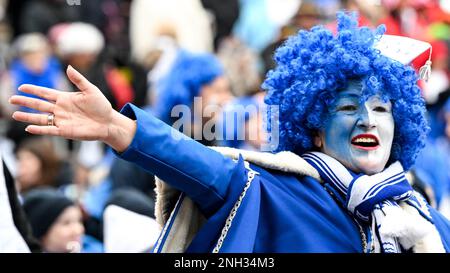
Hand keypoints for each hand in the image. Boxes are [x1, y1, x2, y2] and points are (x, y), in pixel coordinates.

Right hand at [9, 66, 135, 151]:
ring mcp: (62, 120)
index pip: (45, 93)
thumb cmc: (101, 106)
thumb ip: (79, 80)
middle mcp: (60, 109)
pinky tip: (29, 128)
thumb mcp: (91, 90)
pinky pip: (49, 130)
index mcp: (65, 98)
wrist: (109, 122)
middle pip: (39, 105)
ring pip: (40, 118)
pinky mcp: (65, 131)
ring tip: (14, 114)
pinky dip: (39, 129)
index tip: (21, 87)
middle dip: (25, 102)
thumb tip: (68, 67)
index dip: (34, 90)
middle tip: (11, 99)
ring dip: (27, 117)